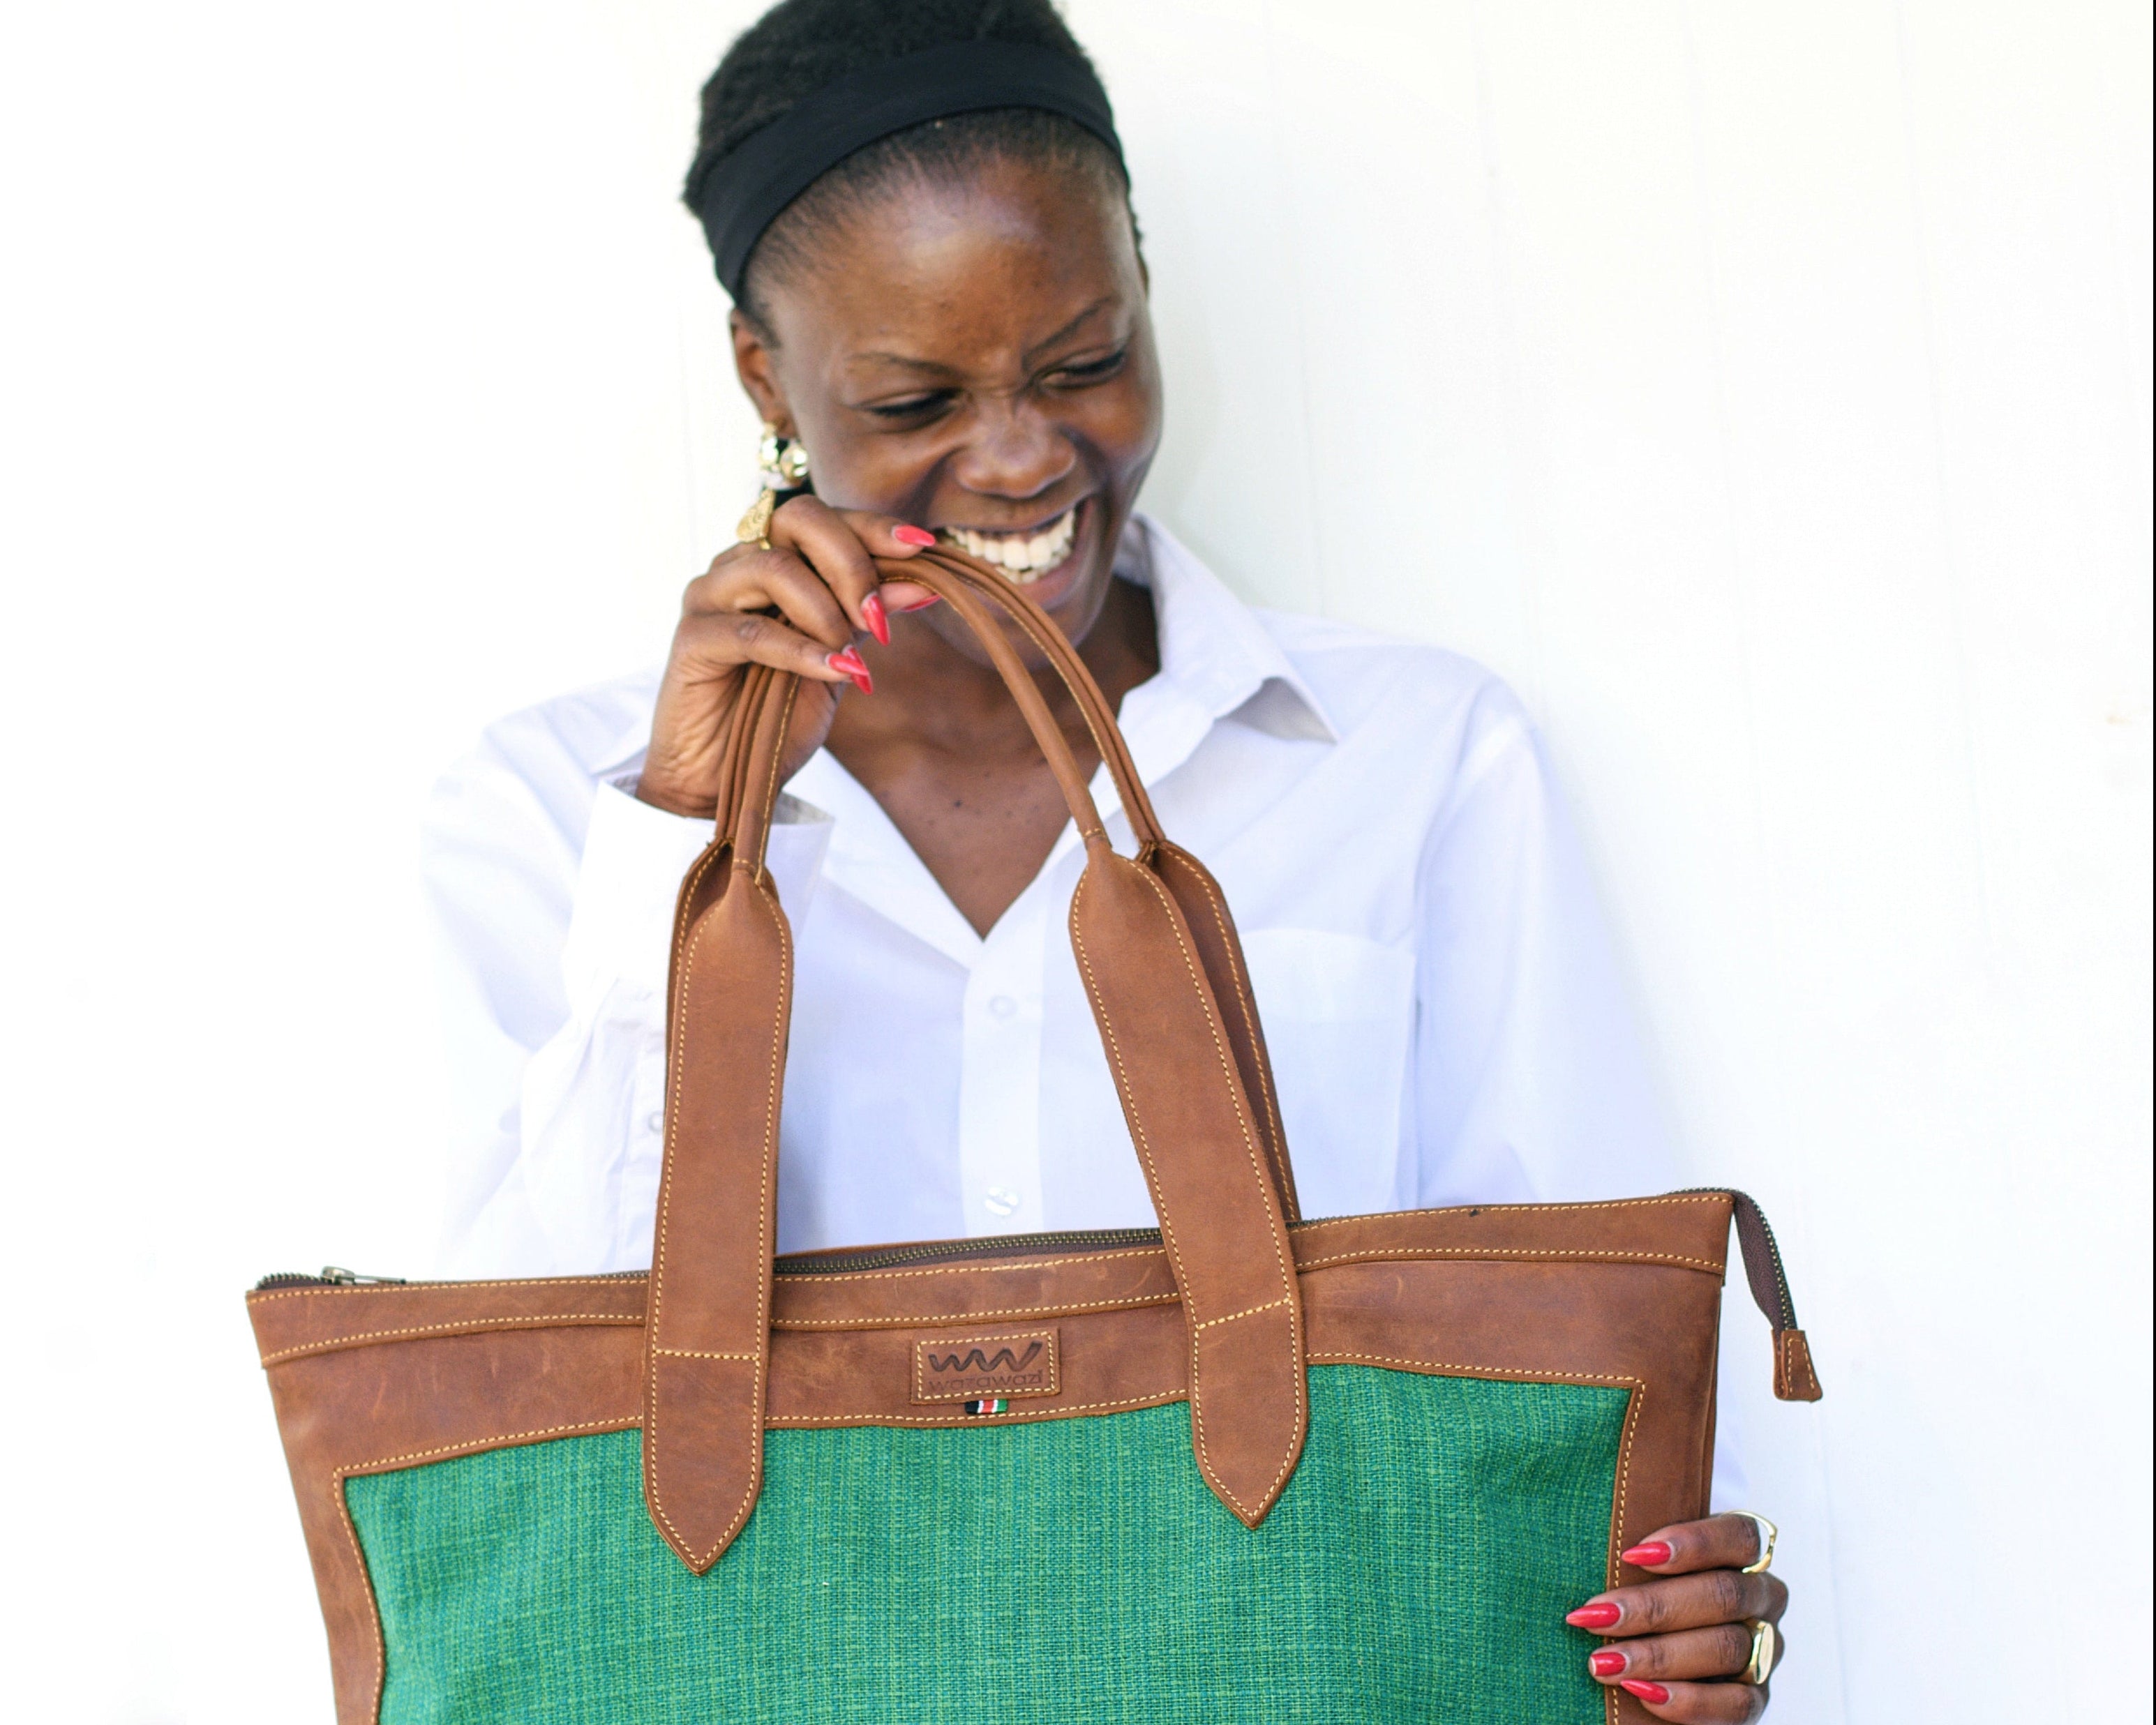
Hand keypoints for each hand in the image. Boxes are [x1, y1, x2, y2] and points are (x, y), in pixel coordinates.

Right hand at [635, 496, 935, 817]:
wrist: (725, 774)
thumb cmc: (779, 711)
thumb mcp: (838, 657)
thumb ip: (868, 617)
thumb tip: (923, 586)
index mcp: (771, 558)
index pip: (824, 519)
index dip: (873, 527)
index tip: (922, 547)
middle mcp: (737, 565)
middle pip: (797, 519)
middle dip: (852, 563)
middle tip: (879, 614)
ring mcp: (708, 596)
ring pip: (774, 568)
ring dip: (827, 611)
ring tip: (850, 655)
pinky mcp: (692, 638)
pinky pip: (754, 631)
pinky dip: (804, 651)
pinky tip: (839, 671)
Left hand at [1564, 1513, 1786, 1720]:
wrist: (1656, 1660)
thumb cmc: (1643, 1593)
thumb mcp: (1643, 1562)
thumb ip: (1635, 1549)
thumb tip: (1581, 1518)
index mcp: (1743, 1555)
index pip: (1741, 1536)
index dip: (1694, 1542)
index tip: (1634, 1553)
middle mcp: (1762, 1598)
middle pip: (1724, 1595)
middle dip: (1654, 1607)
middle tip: (1596, 1616)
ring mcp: (1764, 1649)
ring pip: (1726, 1647)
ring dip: (1658, 1656)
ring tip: (1603, 1662)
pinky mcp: (1756, 1698)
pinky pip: (1735, 1703)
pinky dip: (1687, 1700)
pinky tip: (1641, 1692)